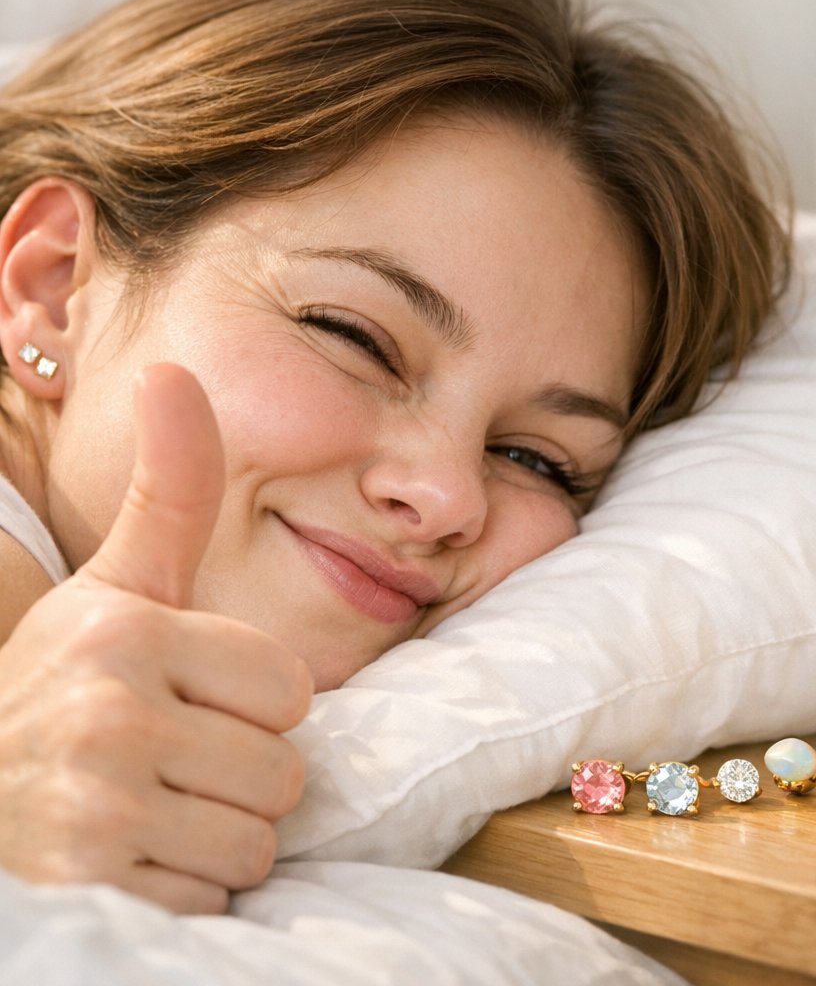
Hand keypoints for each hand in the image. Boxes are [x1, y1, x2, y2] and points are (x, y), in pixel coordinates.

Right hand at [0, 364, 312, 913]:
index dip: (253, 705)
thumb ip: (169, 488)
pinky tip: (127, 856)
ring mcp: (94, 809)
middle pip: (283, 771)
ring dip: (215, 834)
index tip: (191, 701)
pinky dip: (182, 888)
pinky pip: (213, 898)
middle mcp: (106, 714)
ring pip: (256, 840)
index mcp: (129, 631)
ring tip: (150, 806)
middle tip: (167, 761)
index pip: (291, 691)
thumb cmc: (72, 678)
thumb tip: (173, 368)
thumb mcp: (121, 583)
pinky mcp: (91, 890)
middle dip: (239, 775)